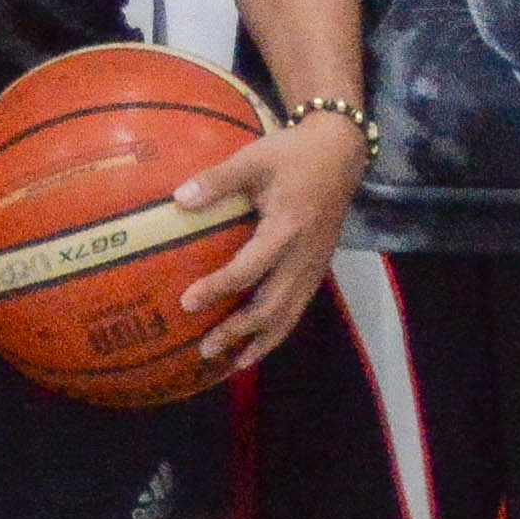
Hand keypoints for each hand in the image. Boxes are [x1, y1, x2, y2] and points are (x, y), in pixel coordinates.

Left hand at [176, 109, 368, 367]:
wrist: (341, 154)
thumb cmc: (293, 155)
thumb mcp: (254, 159)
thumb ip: (218, 180)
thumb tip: (178, 200)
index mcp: (287, 230)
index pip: (249, 269)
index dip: (217, 288)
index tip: (186, 303)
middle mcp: (303, 256)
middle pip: (271, 306)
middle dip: (238, 331)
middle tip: (204, 348)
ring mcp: (314, 267)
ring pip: (289, 316)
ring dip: (259, 342)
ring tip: (232, 364)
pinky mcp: (318, 269)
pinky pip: (297, 309)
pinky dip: (277, 332)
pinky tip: (257, 345)